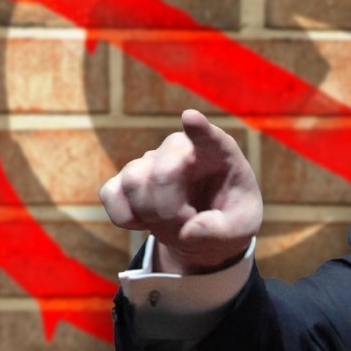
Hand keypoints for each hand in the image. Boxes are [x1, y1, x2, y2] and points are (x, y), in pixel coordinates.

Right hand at [100, 110, 262, 273]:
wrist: (202, 226)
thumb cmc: (228, 218)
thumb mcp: (240, 228)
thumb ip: (222, 231)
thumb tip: (188, 232)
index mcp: (218, 153)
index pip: (208, 137)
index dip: (198, 128)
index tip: (191, 118)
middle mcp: (180, 148)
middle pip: (161, 174)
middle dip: (170, 210)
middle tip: (187, 221)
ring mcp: (150, 160)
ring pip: (133, 183)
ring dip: (150, 215)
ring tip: (172, 220)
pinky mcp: (124, 178)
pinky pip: (110, 194)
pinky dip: (125, 217)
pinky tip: (146, 220)